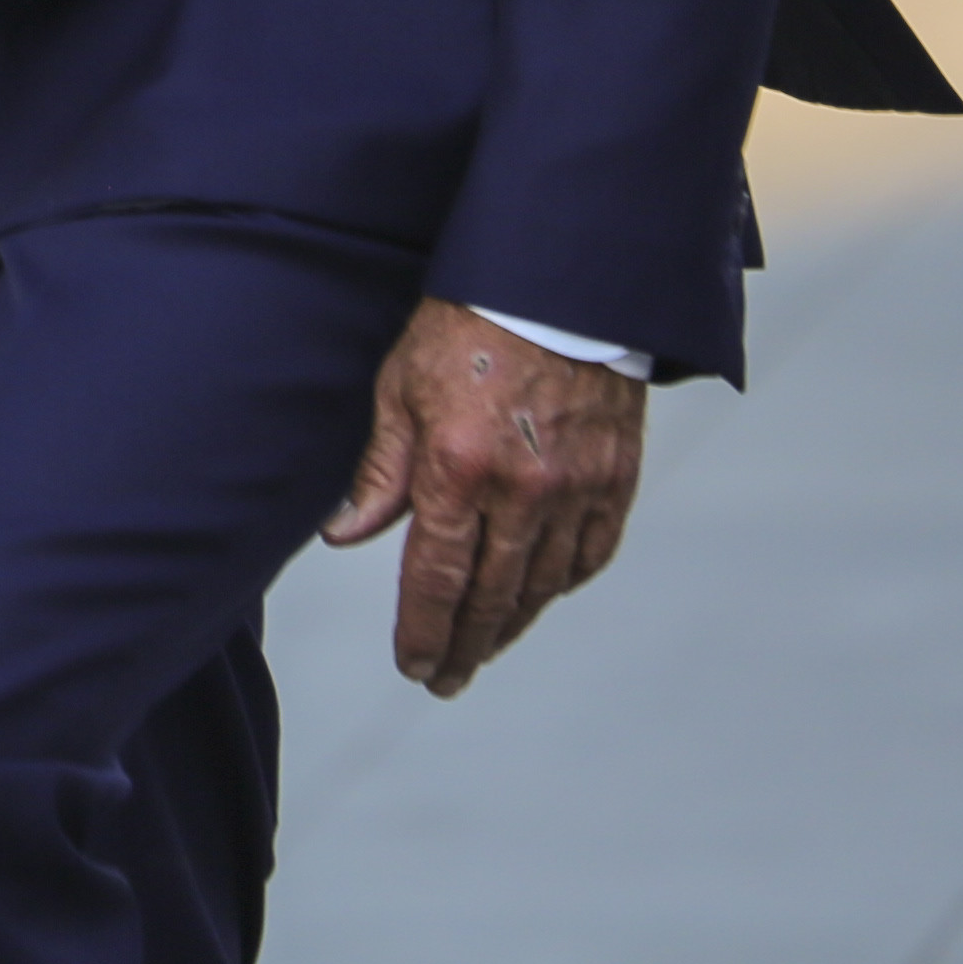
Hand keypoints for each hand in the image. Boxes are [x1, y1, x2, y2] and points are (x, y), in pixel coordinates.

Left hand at [321, 297, 645, 696]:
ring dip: (511, 626)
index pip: (438, 578)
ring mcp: (577, 487)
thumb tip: (345, 534)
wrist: (557, 284)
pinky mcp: (617, 477)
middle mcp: (523, 489)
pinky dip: (562, 584)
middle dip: (464, 646)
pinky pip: (591, 554)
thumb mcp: (400, 389)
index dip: (424, 631)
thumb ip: (379, 470)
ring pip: (542, 585)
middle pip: (492, 596)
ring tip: (483, 649)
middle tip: (445, 679)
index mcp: (458, 467)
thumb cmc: (464, 327)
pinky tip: (540, 597)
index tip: (414, 666)